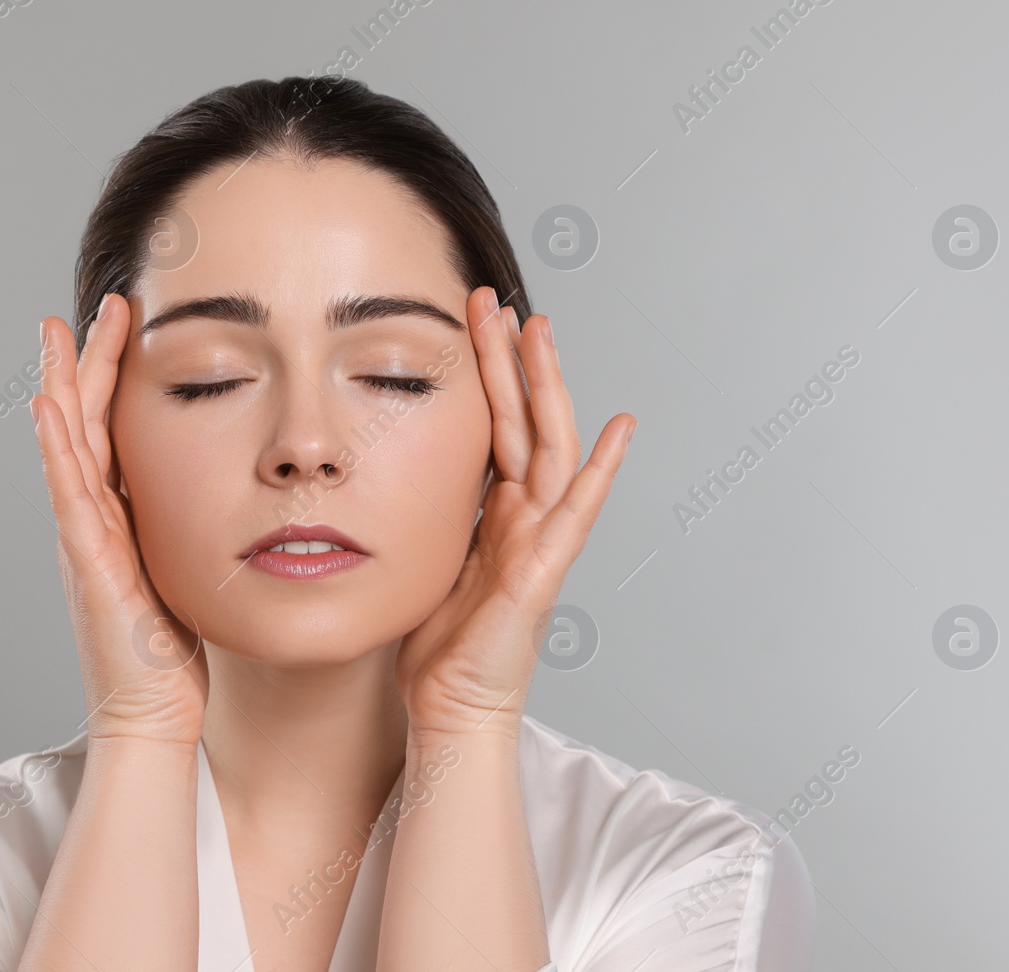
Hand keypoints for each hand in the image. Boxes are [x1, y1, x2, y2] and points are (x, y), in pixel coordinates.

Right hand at [30, 294, 208, 747]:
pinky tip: (47, 408)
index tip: (131, 323)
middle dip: (86, 360)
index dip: (114, 376)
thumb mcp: (187, 571)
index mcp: (117, 518)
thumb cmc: (173, 655)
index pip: (111, 429)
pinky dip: (56, 450)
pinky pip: (68, 497)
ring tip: (58, 331)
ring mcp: (83, 540)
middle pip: (82, 422)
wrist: (153, 717)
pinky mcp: (88, 565)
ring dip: (60, 384)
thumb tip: (234, 494)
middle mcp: (92, 521)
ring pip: (65, 446)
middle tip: (99, 302)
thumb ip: (192, 530)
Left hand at [394, 286, 635, 736]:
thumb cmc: (437, 644)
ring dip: (546, 386)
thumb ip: (428, 513)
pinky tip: (619, 429)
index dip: (487, 373)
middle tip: (497, 300)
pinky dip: (600, 469)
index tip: (472, 320)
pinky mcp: (543, 570)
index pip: (496, 425)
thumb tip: (390, 470)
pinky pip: (577, 511)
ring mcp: (539, 540)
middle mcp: (524, 516)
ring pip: (550, 445)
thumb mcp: (424, 557)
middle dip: (510, 359)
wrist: (449, 707)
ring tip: (539, 331)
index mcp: (494, 511)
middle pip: (524, 419)